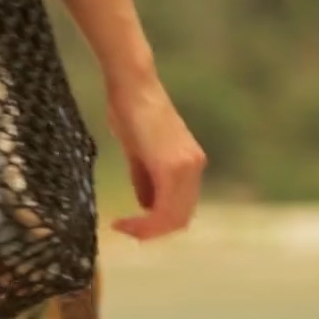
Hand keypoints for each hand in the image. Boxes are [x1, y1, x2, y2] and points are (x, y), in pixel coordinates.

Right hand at [105, 75, 206, 239]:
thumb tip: (146, 205)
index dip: (157, 225)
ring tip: (123, 227)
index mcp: (190, 163)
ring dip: (148, 230)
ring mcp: (187, 168)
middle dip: (152, 231)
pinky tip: (125, 221)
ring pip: (173, 218)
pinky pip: (163, 210)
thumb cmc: (130, 112)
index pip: (182, 208)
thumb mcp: (139, 153)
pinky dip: (145, 223)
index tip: (128, 225)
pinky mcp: (172, 168)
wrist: (132, 87)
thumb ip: (146, 180)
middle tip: (125, 230)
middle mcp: (194, 167)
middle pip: (180, 218)